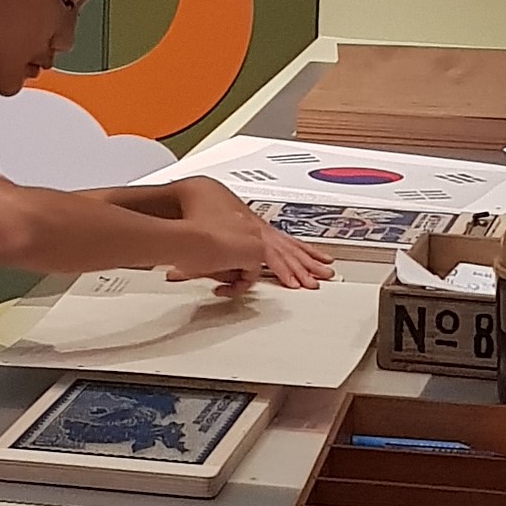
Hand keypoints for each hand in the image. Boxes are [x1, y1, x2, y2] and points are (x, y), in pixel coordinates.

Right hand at [160, 180, 330, 289]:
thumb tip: (217, 269)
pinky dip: (285, 274)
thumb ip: (216, 254)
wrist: (181, 226)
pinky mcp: (252, 245)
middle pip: (285, 242)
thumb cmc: (183, 232)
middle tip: (325, 268)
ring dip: (300, 269)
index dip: (290, 245)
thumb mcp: (203, 244)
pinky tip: (294, 285)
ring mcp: (253, 232)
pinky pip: (273, 263)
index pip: (273, 235)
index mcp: (240, 221)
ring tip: (314, 282)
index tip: (305, 254)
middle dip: (306, 257)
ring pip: (285, 252)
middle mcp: (250, 224)